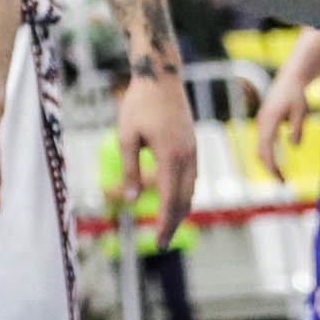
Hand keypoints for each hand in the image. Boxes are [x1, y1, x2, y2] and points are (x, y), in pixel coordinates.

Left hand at [113, 71, 198, 240]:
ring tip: (168, 225)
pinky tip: (176, 199)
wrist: (161, 76)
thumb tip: (133, 200)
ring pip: (192, 190)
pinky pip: (193, 177)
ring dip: (181, 210)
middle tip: (161, 242)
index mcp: (170, 156)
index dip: (165, 223)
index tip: (159, 242)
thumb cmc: (139, 104)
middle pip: (184, 200)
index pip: (170, 199)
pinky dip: (185, 193)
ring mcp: (193, 150)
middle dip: (174, 223)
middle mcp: (187, 156)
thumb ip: (130, 169)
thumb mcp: (127, 136)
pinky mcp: (193, 144)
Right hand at [254, 71, 309, 182]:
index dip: (272, 167)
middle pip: (260, 152)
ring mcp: (261, 123)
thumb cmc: (297, 94)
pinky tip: (277, 164)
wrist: (290, 79)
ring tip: (280, 177)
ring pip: (259, 148)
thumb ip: (297, 127)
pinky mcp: (264, 123)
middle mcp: (261, 123)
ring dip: (268, 163)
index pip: (266, 149)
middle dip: (269, 169)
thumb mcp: (301, 110)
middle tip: (283, 184)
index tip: (282, 181)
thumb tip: (293, 145)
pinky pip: (262, 143)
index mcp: (269, 120)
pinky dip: (267, 156)